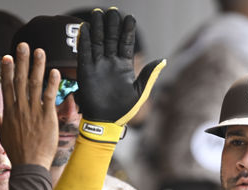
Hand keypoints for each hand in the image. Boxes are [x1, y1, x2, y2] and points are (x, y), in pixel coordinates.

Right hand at [0, 44, 59, 169]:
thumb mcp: (4, 135)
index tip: (7, 57)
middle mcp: (20, 109)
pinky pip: (50, 96)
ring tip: (39, 51)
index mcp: (10, 112)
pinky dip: (52, 84)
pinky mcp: (47, 117)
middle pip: (20, 80)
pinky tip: (54, 72)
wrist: (30, 166)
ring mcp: (33, 112)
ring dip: (37, 66)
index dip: (7, 70)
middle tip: (23, 45)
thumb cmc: (18, 153)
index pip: (7, 86)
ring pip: (35, 84)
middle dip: (21, 61)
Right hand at [77, 8, 164, 127]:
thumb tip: (163, 60)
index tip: (129, 18)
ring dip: (97, 27)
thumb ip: (149, 75)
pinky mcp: (85, 70)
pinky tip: (85, 27)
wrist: (105, 122)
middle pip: (110, 38)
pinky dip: (84, 40)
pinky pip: (85, 52)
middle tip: (112, 11)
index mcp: (124, 66)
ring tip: (98, 13)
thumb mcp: (140, 92)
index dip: (127, 30)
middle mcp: (110, 62)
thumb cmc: (123, 110)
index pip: (126, 43)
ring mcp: (98, 65)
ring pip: (97, 41)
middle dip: (112, 25)